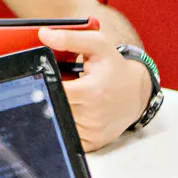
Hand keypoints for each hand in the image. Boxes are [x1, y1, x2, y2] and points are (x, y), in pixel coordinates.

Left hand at [39, 26, 151, 150]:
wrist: (137, 93)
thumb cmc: (114, 68)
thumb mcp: (98, 46)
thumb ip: (70, 38)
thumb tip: (44, 34)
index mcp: (92, 91)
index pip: (55, 91)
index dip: (43, 84)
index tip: (40, 78)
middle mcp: (93, 115)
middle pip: (54, 108)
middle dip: (47, 97)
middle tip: (47, 88)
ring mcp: (92, 132)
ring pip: (58, 122)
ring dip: (54, 111)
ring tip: (60, 99)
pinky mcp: (92, 143)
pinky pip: (67, 137)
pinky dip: (62, 125)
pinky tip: (67, 113)